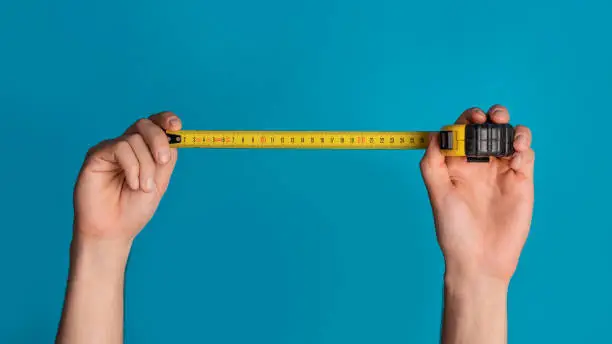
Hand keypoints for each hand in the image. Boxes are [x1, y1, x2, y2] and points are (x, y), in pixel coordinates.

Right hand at [73, 111, 181, 244]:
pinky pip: (120, 148)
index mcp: (144, 150)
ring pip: (134, 139)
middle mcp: (127, 146)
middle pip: (145, 124)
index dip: (165, 119)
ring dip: (145, 165)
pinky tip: (132, 184)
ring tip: (143, 187)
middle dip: (159, 139)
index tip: (177, 126)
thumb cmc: (134, 209)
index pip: (155, 125)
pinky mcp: (96, 155)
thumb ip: (166, 159)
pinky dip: (132, 166)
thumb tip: (174, 137)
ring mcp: (111, 150)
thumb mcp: (159, 183)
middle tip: (162, 161)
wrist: (113, 231)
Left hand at [420, 105, 533, 283]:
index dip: (467, 118)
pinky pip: (526, 156)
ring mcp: (501, 171)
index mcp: (457, 163)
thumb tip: (434, 135)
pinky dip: (524, 148)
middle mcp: (479, 163)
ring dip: (512, 129)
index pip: (463, 130)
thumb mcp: (437, 194)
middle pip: (489, 128)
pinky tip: (517, 158)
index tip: (471, 118)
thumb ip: (432, 164)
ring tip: (510, 138)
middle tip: (491, 118)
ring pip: (511, 137)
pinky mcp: (521, 182)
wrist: (480, 259)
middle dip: (493, 115)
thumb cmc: (454, 230)